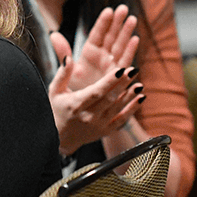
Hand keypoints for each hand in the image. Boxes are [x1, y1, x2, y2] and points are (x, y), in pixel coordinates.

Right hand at [47, 5, 142, 153]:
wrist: (59, 137)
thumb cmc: (57, 110)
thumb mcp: (55, 91)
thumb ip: (63, 74)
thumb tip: (68, 58)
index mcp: (76, 105)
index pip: (96, 92)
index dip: (109, 81)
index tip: (121, 70)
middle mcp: (88, 116)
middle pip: (109, 99)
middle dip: (122, 84)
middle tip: (134, 70)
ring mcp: (98, 125)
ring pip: (117, 109)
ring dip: (130, 96)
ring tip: (139, 84)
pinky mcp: (105, 131)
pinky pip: (122, 120)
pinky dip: (132, 109)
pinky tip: (141, 97)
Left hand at [52, 4, 138, 91]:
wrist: (83, 108)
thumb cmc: (75, 88)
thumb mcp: (69, 69)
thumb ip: (63, 52)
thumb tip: (53, 34)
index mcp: (89, 52)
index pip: (97, 34)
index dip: (103, 23)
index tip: (109, 10)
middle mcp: (102, 56)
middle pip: (111, 37)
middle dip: (118, 23)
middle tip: (123, 9)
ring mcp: (112, 65)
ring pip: (119, 46)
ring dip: (126, 33)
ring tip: (132, 19)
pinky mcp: (119, 75)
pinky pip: (124, 62)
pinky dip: (129, 51)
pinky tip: (135, 39)